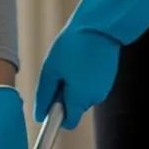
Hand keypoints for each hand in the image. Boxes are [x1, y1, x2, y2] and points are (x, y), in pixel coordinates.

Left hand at [34, 0, 148, 128]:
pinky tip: (83, 60)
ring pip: (83, 96)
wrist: (100, 25)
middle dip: (66, 97)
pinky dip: (86, 78)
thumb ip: (44, 95)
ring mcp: (103, 89)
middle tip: (60, 73)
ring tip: (73, 62)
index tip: (52, 107)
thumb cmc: (73, 45)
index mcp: (79, 98)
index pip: (69, 123)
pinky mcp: (108, 79)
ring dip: (76, 86)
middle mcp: (94, 98)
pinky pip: (92, 85)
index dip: (58, 116)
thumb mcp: (51, 69)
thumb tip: (40, 115)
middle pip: (75, 108)